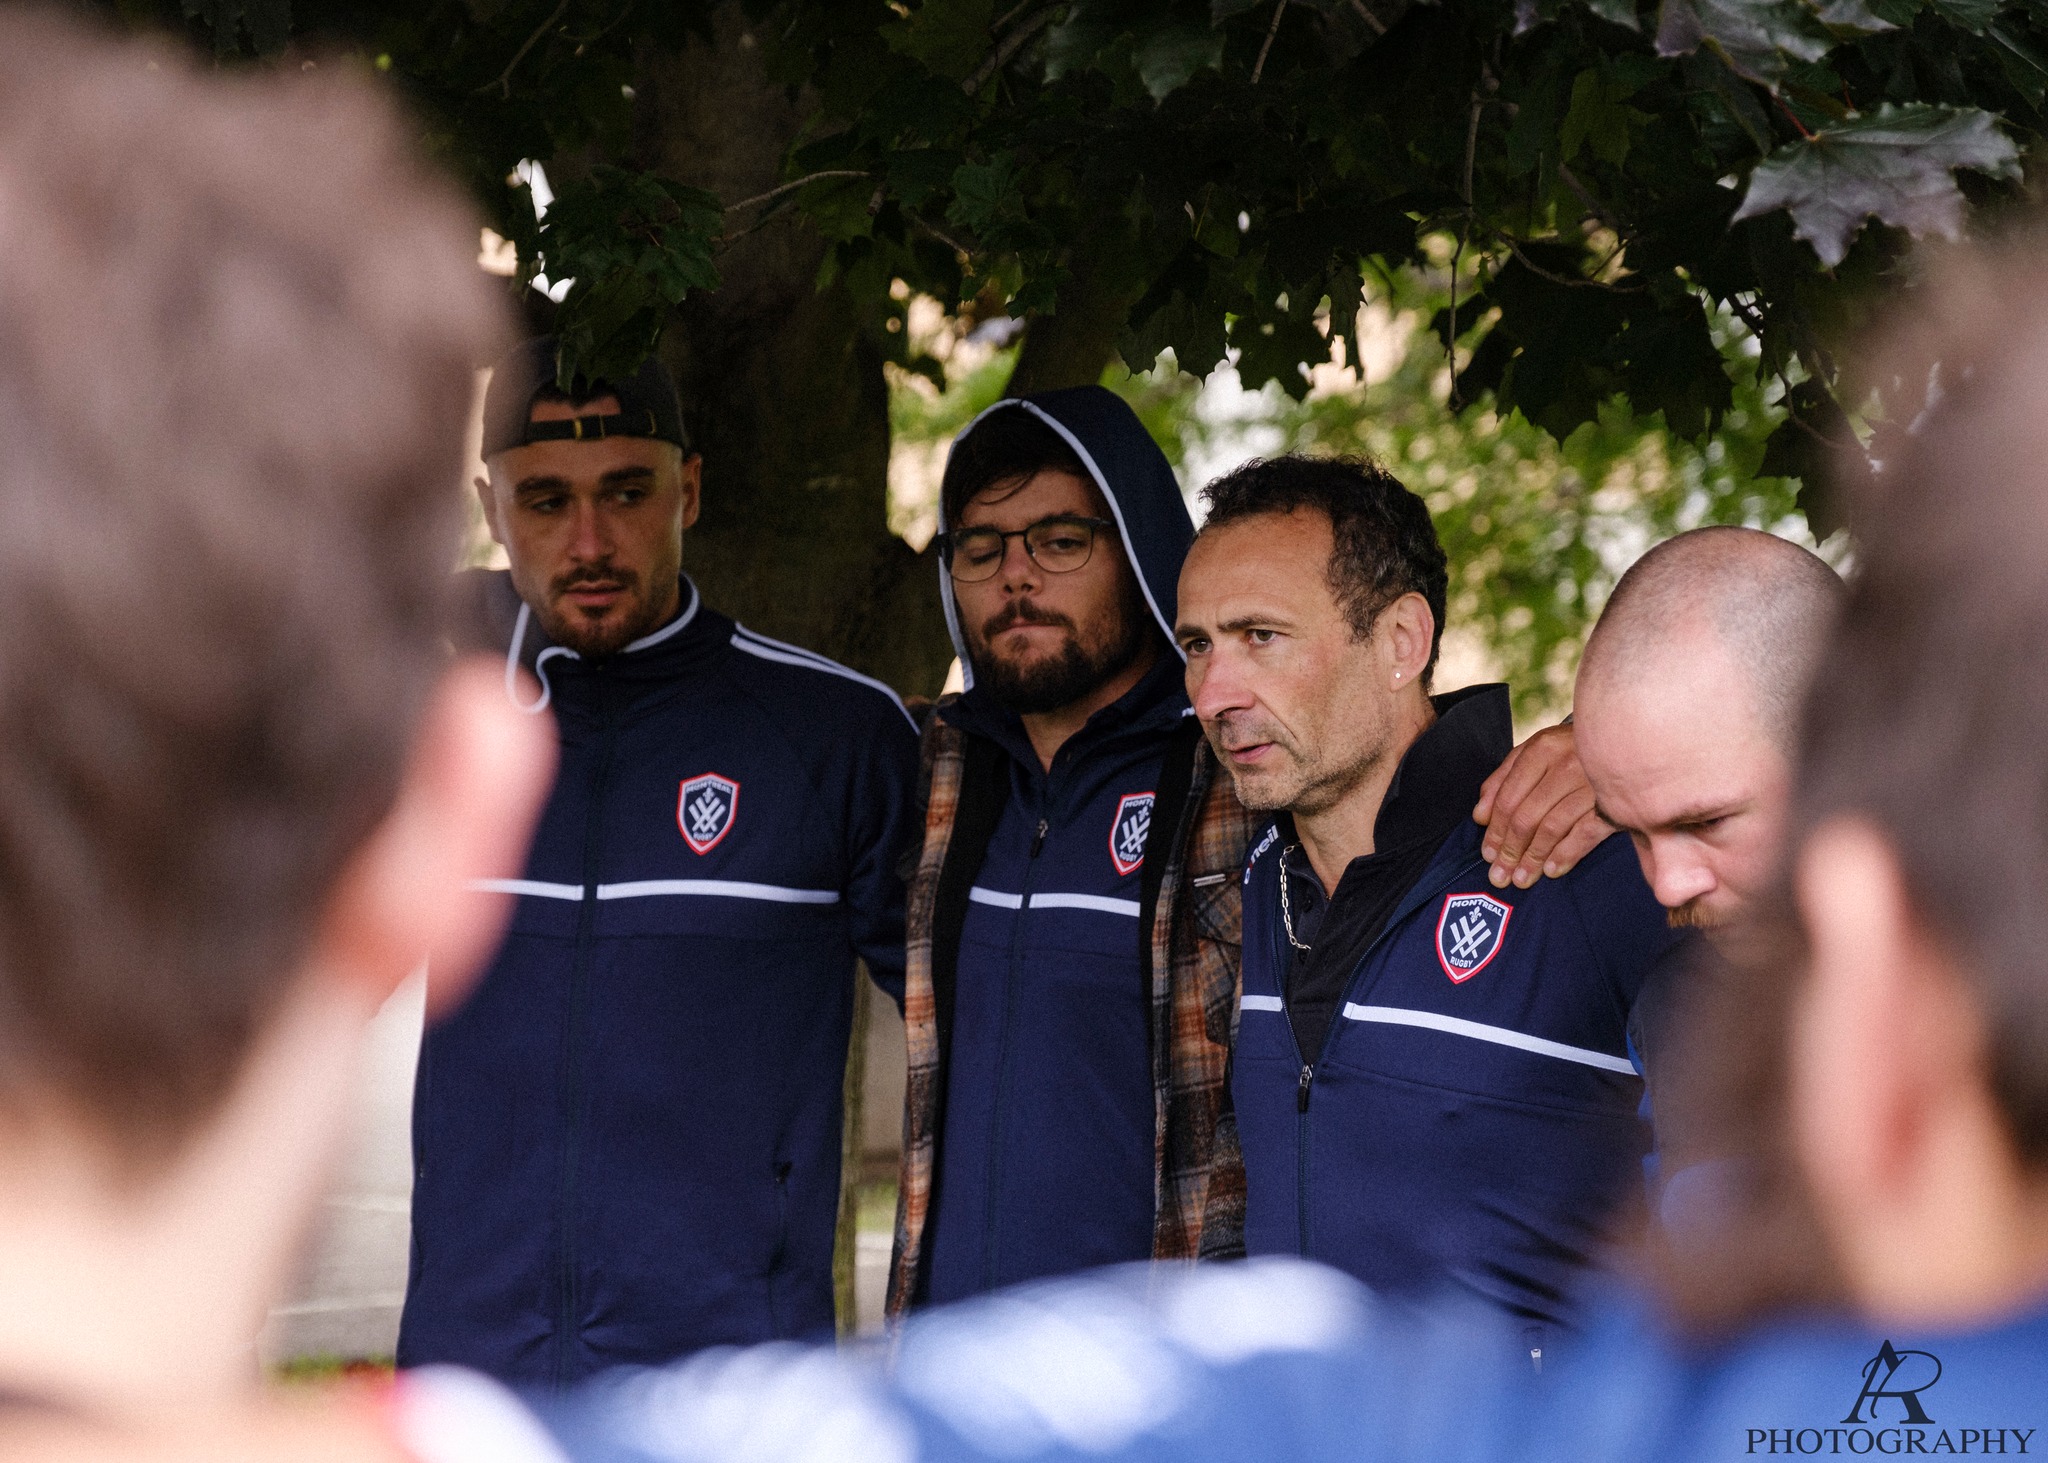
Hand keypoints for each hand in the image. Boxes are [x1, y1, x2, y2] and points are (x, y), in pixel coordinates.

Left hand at [1472, 721, 1613, 888]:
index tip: (1487, 855)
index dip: (1495, 831)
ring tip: (1521, 879)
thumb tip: (1480, 816)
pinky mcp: (1614, 803)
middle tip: (1500, 875)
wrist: (1626, 740)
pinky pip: (1585, 833)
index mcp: (1541, 750)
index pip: (1508, 798)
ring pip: (1552, 828)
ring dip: (1533, 858)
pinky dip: (1567, 854)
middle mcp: (1564, 765)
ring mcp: (1591, 784)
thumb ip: (1502, 780)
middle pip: (1527, 817)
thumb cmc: (1570, 750)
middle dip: (1510, 851)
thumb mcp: (1533, 751)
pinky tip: (1552, 871)